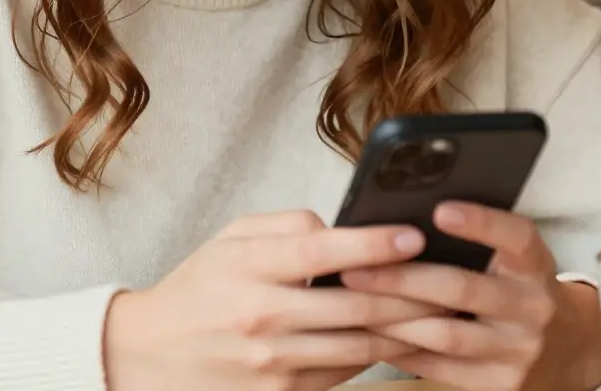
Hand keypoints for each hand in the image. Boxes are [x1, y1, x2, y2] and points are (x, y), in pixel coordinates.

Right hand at [103, 209, 443, 390]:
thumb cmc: (198, 289)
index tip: (414, 234)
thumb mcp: (230, 240)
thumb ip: (286, 227)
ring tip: (442, 312)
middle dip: (412, 292)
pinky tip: (400, 341)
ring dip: (405, 330)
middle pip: (356, 306)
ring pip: (359, 346)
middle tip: (451, 278)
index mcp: (250, 269)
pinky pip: (342, 375)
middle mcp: (263, 317)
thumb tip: (340, 227)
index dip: (373, 243)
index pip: (323, 252)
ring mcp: (273, 363)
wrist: (149, 355)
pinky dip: (375, 357)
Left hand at [341, 202, 600, 390]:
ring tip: (352, 303)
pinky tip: (372, 336)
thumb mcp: (519, 262)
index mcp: (535, 266)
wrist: (570, 352)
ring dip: (393, 319)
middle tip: (355, 268)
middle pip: (462, 289)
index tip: (440, 210)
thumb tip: (406, 221)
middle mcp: (532, 307)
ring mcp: (517, 350)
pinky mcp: (500, 385)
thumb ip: (481, 243)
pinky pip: (440, 368)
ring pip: (444, 334)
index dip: (481, 222)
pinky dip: (402, 350)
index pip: (515, 237)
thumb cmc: (523, 291)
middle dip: (402, 278)